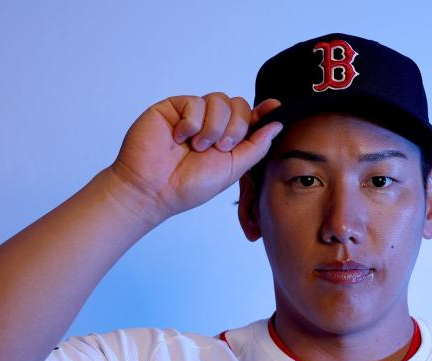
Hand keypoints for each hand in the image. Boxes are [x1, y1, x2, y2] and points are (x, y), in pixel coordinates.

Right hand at [109, 93, 281, 224]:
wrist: (153, 189)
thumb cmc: (188, 185)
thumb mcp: (233, 169)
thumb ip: (256, 146)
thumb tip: (277, 125)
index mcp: (228, 139)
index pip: (250, 117)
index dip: (263, 112)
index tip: (274, 108)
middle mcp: (212, 124)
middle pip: (239, 105)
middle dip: (235, 128)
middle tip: (221, 148)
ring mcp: (193, 114)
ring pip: (219, 100)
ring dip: (213, 127)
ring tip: (197, 147)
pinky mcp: (174, 107)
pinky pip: (196, 102)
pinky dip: (191, 123)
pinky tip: (179, 138)